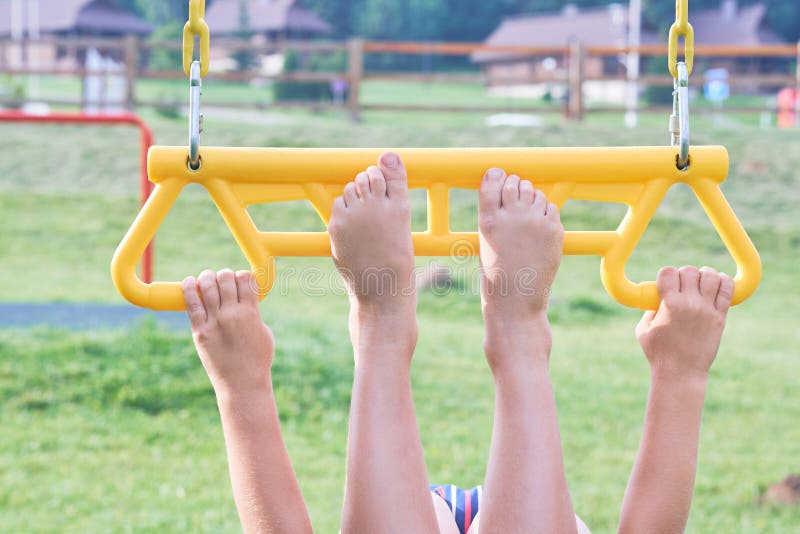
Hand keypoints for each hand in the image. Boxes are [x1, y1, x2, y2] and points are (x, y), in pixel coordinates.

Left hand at [182, 269, 273, 393]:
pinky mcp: (200, 332)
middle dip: (225, 274)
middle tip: (223, 280)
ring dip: (207, 277)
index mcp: (251, 312)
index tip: (240, 281)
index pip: (245, 279)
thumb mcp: (264, 331)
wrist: (242, 383)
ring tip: (207, 278)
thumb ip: (254, 313)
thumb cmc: (257, 359)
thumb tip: (243, 300)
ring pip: (207, 286)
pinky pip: (191, 304)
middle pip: (225, 279)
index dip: (242, 276)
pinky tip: (189, 282)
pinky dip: (188, 288)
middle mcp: (232, 314)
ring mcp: (214, 322)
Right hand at [637, 266, 733, 379]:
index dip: (666, 274)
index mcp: (669, 304)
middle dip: (685, 274)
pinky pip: (728, 289)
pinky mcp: (720, 318)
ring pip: (711, 276)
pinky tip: (718, 285)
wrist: (680, 373)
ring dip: (705, 275)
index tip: (667, 283)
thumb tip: (658, 297)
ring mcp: (707, 310)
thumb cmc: (658, 353)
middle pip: (689, 270)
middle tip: (684, 286)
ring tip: (701, 284)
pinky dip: (724, 282)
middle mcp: (689, 304)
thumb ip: (650, 309)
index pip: (668, 271)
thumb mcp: (644, 329)